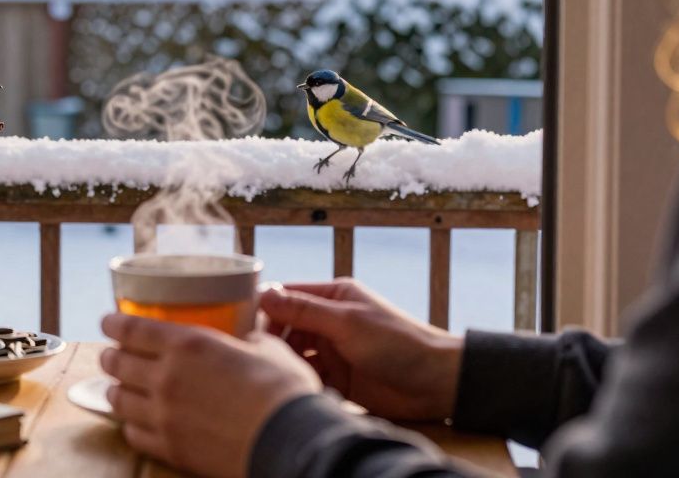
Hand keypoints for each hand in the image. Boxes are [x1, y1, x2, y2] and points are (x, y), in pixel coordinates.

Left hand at [100, 314, 320, 477]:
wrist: (289, 440)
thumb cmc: (284, 391)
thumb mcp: (266, 348)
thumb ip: (246, 339)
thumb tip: (247, 335)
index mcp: (187, 344)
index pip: (133, 329)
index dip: (113, 323)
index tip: (107, 321)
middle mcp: (166, 377)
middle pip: (118, 364)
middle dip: (110, 356)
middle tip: (111, 354)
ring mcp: (164, 415)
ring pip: (119, 400)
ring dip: (115, 390)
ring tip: (118, 388)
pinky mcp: (170, 447)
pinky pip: (134, 434)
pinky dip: (130, 424)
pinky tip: (135, 422)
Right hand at [260, 278, 462, 421]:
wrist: (435, 383)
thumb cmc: (398, 343)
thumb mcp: (347, 322)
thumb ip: (304, 310)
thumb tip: (264, 294)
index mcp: (333, 297)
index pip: (287, 295)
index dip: (265, 307)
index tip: (243, 322)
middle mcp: (329, 321)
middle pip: (285, 325)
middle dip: (270, 337)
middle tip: (256, 352)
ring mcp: (332, 350)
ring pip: (292, 352)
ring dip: (282, 360)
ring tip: (273, 370)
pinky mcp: (336, 379)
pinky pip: (306, 376)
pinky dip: (297, 379)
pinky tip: (291, 385)